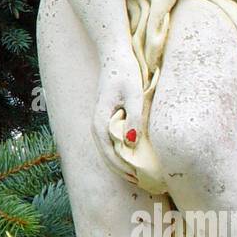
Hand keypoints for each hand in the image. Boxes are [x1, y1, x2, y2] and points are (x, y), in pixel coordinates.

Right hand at [92, 61, 143, 175]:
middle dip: (121, 170)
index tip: (138, 177)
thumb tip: (132, 143)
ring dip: (120, 163)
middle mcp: (96, 124)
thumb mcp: (134, 94)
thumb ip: (134, 118)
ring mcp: (100, 121)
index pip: (109, 151)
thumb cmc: (125, 72)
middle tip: (140, 182)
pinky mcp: (106, 118)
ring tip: (137, 175)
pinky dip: (120, 153)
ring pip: (107, 149)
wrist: (114, 54)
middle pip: (106, 154)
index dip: (122, 166)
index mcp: (100, 120)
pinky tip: (132, 157)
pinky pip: (110, 142)